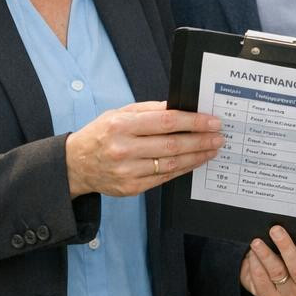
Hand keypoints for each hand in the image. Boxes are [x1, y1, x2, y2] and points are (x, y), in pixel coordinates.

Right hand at [65, 101, 223, 197]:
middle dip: (201, 140)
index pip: (167, 122)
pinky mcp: (131, 188)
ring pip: (171, 164)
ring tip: (212, 149)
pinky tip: (195, 161)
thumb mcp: (120, 113)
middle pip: (172, 145)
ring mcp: (127, 171)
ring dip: (197, 156)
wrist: (75, 165)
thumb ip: (150, 110)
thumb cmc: (101, 134)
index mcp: (121, 125)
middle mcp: (123, 149)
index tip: (212, 121)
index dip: (194, 122)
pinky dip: (183, 169)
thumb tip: (181, 107)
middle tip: (219, 136)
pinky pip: (164, 178)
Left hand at [239, 225, 295, 295]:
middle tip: (276, 230)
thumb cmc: (295, 256)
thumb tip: (291, 223)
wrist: (278, 278)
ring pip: (277, 274)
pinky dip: (256, 265)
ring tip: (257, 242)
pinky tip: (253, 255)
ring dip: (266, 255)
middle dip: (286, 247)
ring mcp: (289, 294)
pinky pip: (262, 281)